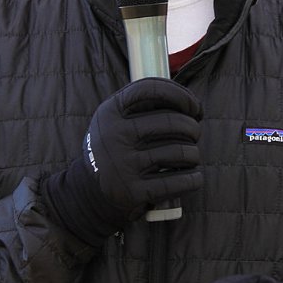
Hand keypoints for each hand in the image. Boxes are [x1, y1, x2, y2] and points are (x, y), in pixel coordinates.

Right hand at [43, 77, 202, 244]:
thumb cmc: (116, 149)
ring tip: (190, 157)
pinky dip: (194, 178)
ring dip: (194, 154)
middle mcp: (114, 135)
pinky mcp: (133, 192)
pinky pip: (179, 181)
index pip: (152, 88)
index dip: (181, 94)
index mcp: (110, 111)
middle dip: (193, 128)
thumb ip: (146, 107)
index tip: (194, 107)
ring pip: (181, 152)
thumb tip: (194, 107)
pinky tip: (193, 176)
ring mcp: (122, 165)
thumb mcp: (116, 120)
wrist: (88, 194)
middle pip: (173, 121)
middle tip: (193, 135)